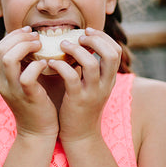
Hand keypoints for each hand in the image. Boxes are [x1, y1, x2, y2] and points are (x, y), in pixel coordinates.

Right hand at [0, 26, 58, 138]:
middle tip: (37, 37)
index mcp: (1, 76)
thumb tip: (41, 40)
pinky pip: (27, 76)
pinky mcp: (27, 97)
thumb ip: (29, 62)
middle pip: (1, 49)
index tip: (30, 32)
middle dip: (19, 37)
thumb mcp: (28, 80)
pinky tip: (47, 64)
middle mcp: (2, 82)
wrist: (39, 132)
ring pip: (9, 59)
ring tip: (41, 46)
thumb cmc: (38, 102)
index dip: (14, 36)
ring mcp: (13, 90)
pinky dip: (37, 66)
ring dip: (26, 47)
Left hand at [48, 27, 121, 142]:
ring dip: (75, 50)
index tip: (87, 31)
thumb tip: (80, 43)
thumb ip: (90, 67)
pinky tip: (50, 63)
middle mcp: (105, 84)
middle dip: (95, 40)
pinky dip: (60, 66)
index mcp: (109, 78)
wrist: (80, 135)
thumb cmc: (82, 105)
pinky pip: (71, 78)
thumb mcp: (93, 85)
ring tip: (62, 45)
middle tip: (78, 36)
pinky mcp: (77, 100)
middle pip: (111, 54)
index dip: (103, 37)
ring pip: (90, 64)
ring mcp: (92, 93)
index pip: (115, 50)